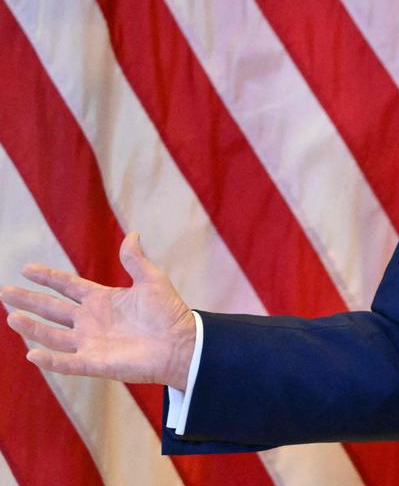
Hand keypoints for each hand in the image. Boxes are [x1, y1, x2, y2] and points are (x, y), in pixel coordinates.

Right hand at [0, 233, 195, 390]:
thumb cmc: (170, 313)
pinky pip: (67, 362)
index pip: (67, 286)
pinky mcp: (95, 363)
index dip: (48, 277)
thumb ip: (136, 260)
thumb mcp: (152, 281)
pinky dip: (50, 360)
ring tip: (12, 316)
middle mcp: (91, 321)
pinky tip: (32, 354)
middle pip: (52, 309)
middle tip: (4, 291)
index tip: (26, 268)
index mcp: (102, 300)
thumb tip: (132, 234)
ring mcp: (91, 343)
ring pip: (53, 335)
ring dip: (32, 328)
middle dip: (29, 300)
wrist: (183, 344)